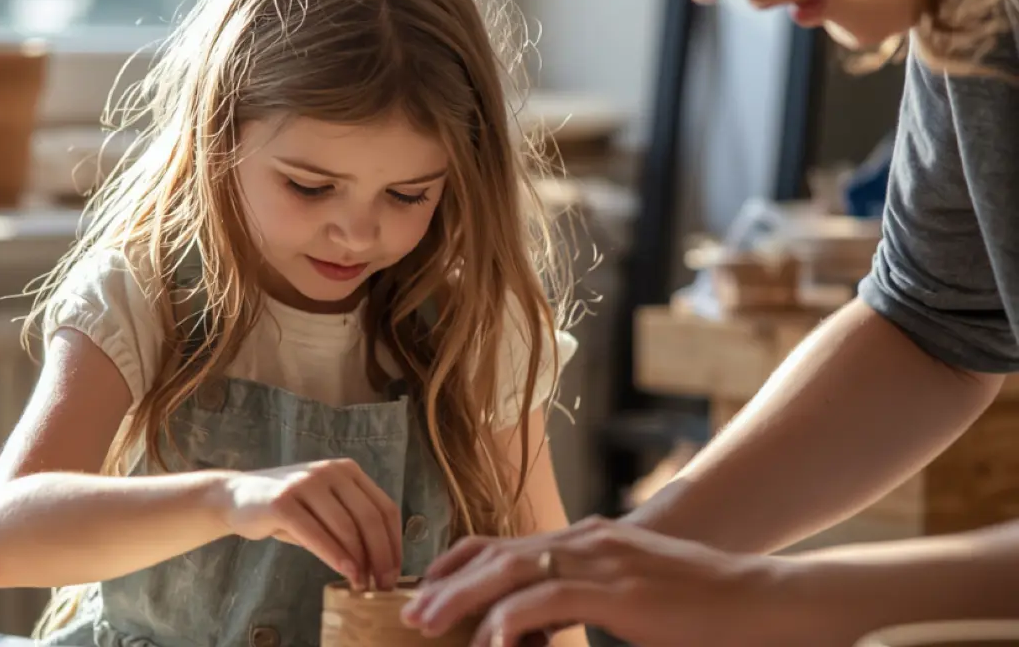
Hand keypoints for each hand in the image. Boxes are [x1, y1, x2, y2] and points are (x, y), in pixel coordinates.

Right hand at [214, 459, 401, 590]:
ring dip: (360, 561)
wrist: (237, 496)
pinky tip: (346, 573)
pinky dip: (335, 556)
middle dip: (382, 556)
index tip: (395, 572)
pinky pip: (317, 534)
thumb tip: (383, 564)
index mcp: (347, 470)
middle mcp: (330, 471)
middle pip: (370, 518)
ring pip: (346, 527)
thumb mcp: (325, 510)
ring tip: (363, 585)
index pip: (384, 507)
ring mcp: (306, 483)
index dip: (394, 543)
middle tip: (384, 585)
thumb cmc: (289, 510)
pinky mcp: (283, 501)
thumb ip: (352, 526)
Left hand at [402, 516, 846, 646]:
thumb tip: (541, 629)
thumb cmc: (706, 609)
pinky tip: (492, 643)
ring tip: (429, 623)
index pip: (511, 544)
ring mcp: (603, 560)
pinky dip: (512, 622)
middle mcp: (589, 541)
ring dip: (464, 597)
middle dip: (449, 582)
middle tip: (412, 611)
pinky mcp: (619, 590)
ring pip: (512, 571)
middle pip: (500, 554)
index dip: (464, 563)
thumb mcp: (635, 600)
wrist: (765, 602)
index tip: (430, 587)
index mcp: (591, 541)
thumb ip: (587, 604)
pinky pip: (549, 602)